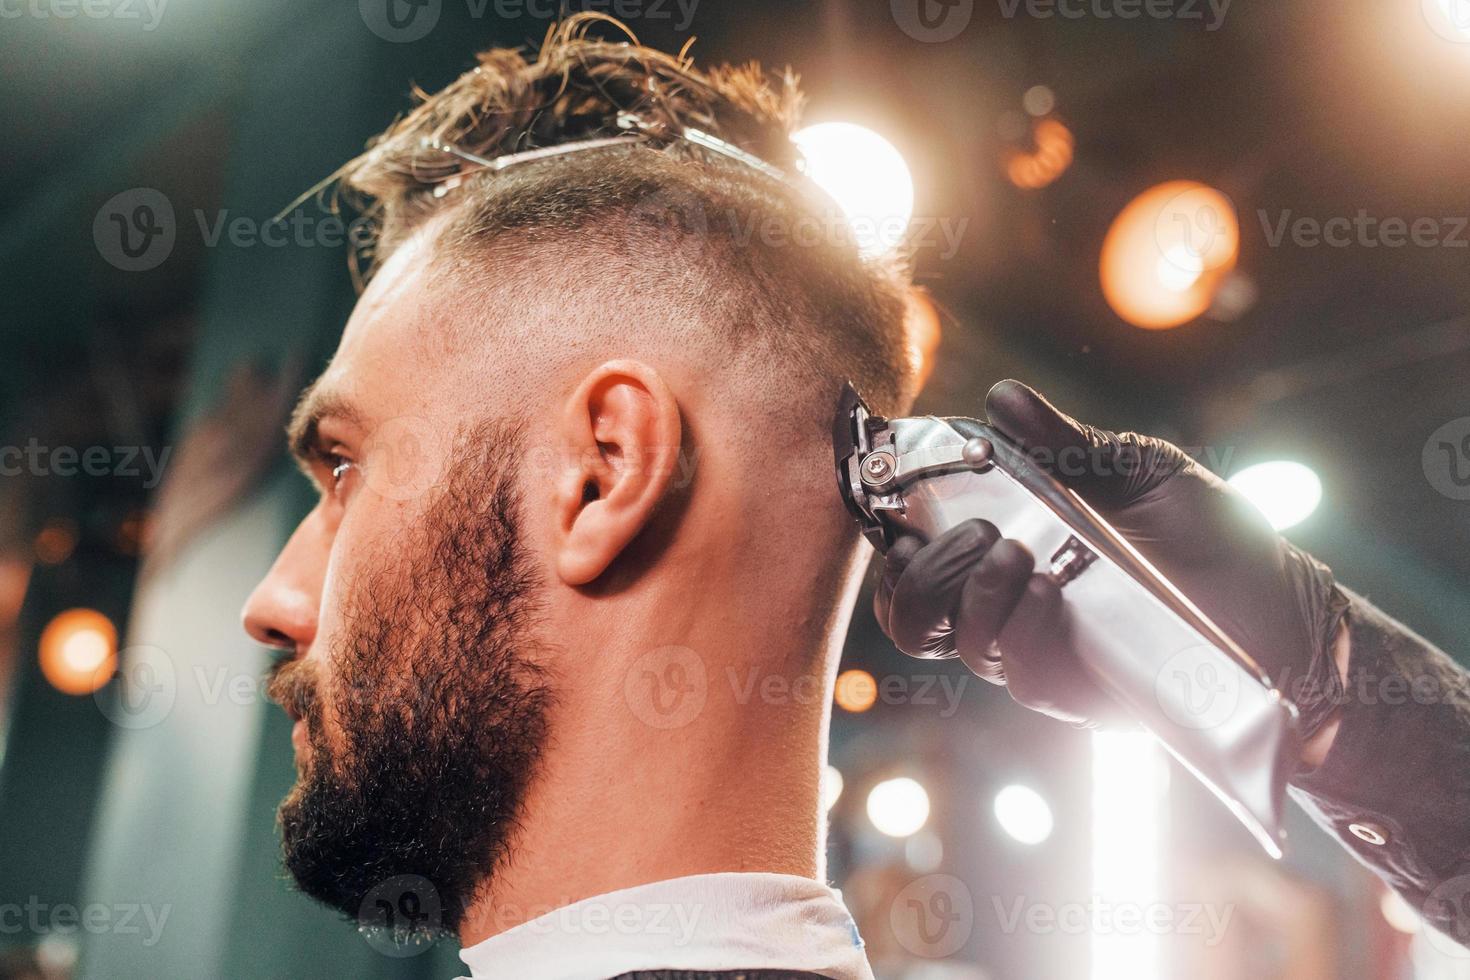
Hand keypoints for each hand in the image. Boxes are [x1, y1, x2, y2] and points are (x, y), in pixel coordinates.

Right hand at [873, 380, 1349, 735]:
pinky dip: (1015, 622)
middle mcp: (1005, 600)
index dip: (891, 522)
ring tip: (1014, 553)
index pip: (916, 543)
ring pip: (948, 636)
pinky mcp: (1065, 687)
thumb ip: (1067, 445)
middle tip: (975, 530)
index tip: (895, 488)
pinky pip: (1009, 666)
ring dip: (965, 590)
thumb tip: (1002, 397)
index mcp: (1008, 541)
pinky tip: (1047, 590)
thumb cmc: (1213, 543)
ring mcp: (1031, 645)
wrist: (1283, 622)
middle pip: (909, 603)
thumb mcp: (1142, 474)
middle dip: (920, 566)